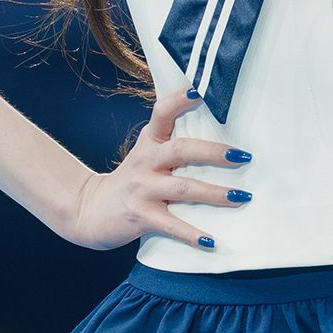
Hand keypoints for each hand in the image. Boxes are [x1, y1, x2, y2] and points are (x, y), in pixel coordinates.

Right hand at [65, 88, 249, 251]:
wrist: (89, 210)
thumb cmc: (130, 182)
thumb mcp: (146, 155)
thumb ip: (172, 145)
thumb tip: (220, 141)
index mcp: (149, 143)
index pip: (161, 113)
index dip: (179, 100)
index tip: (200, 91)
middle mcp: (145, 163)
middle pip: (181, 150)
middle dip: (214, 152)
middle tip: (242, 156)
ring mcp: (142, 190)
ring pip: (182, 188)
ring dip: (214, 193)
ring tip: (240, 196)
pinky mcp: (141, 216)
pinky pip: (171, 225)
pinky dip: (192, 234)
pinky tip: (211, 241)